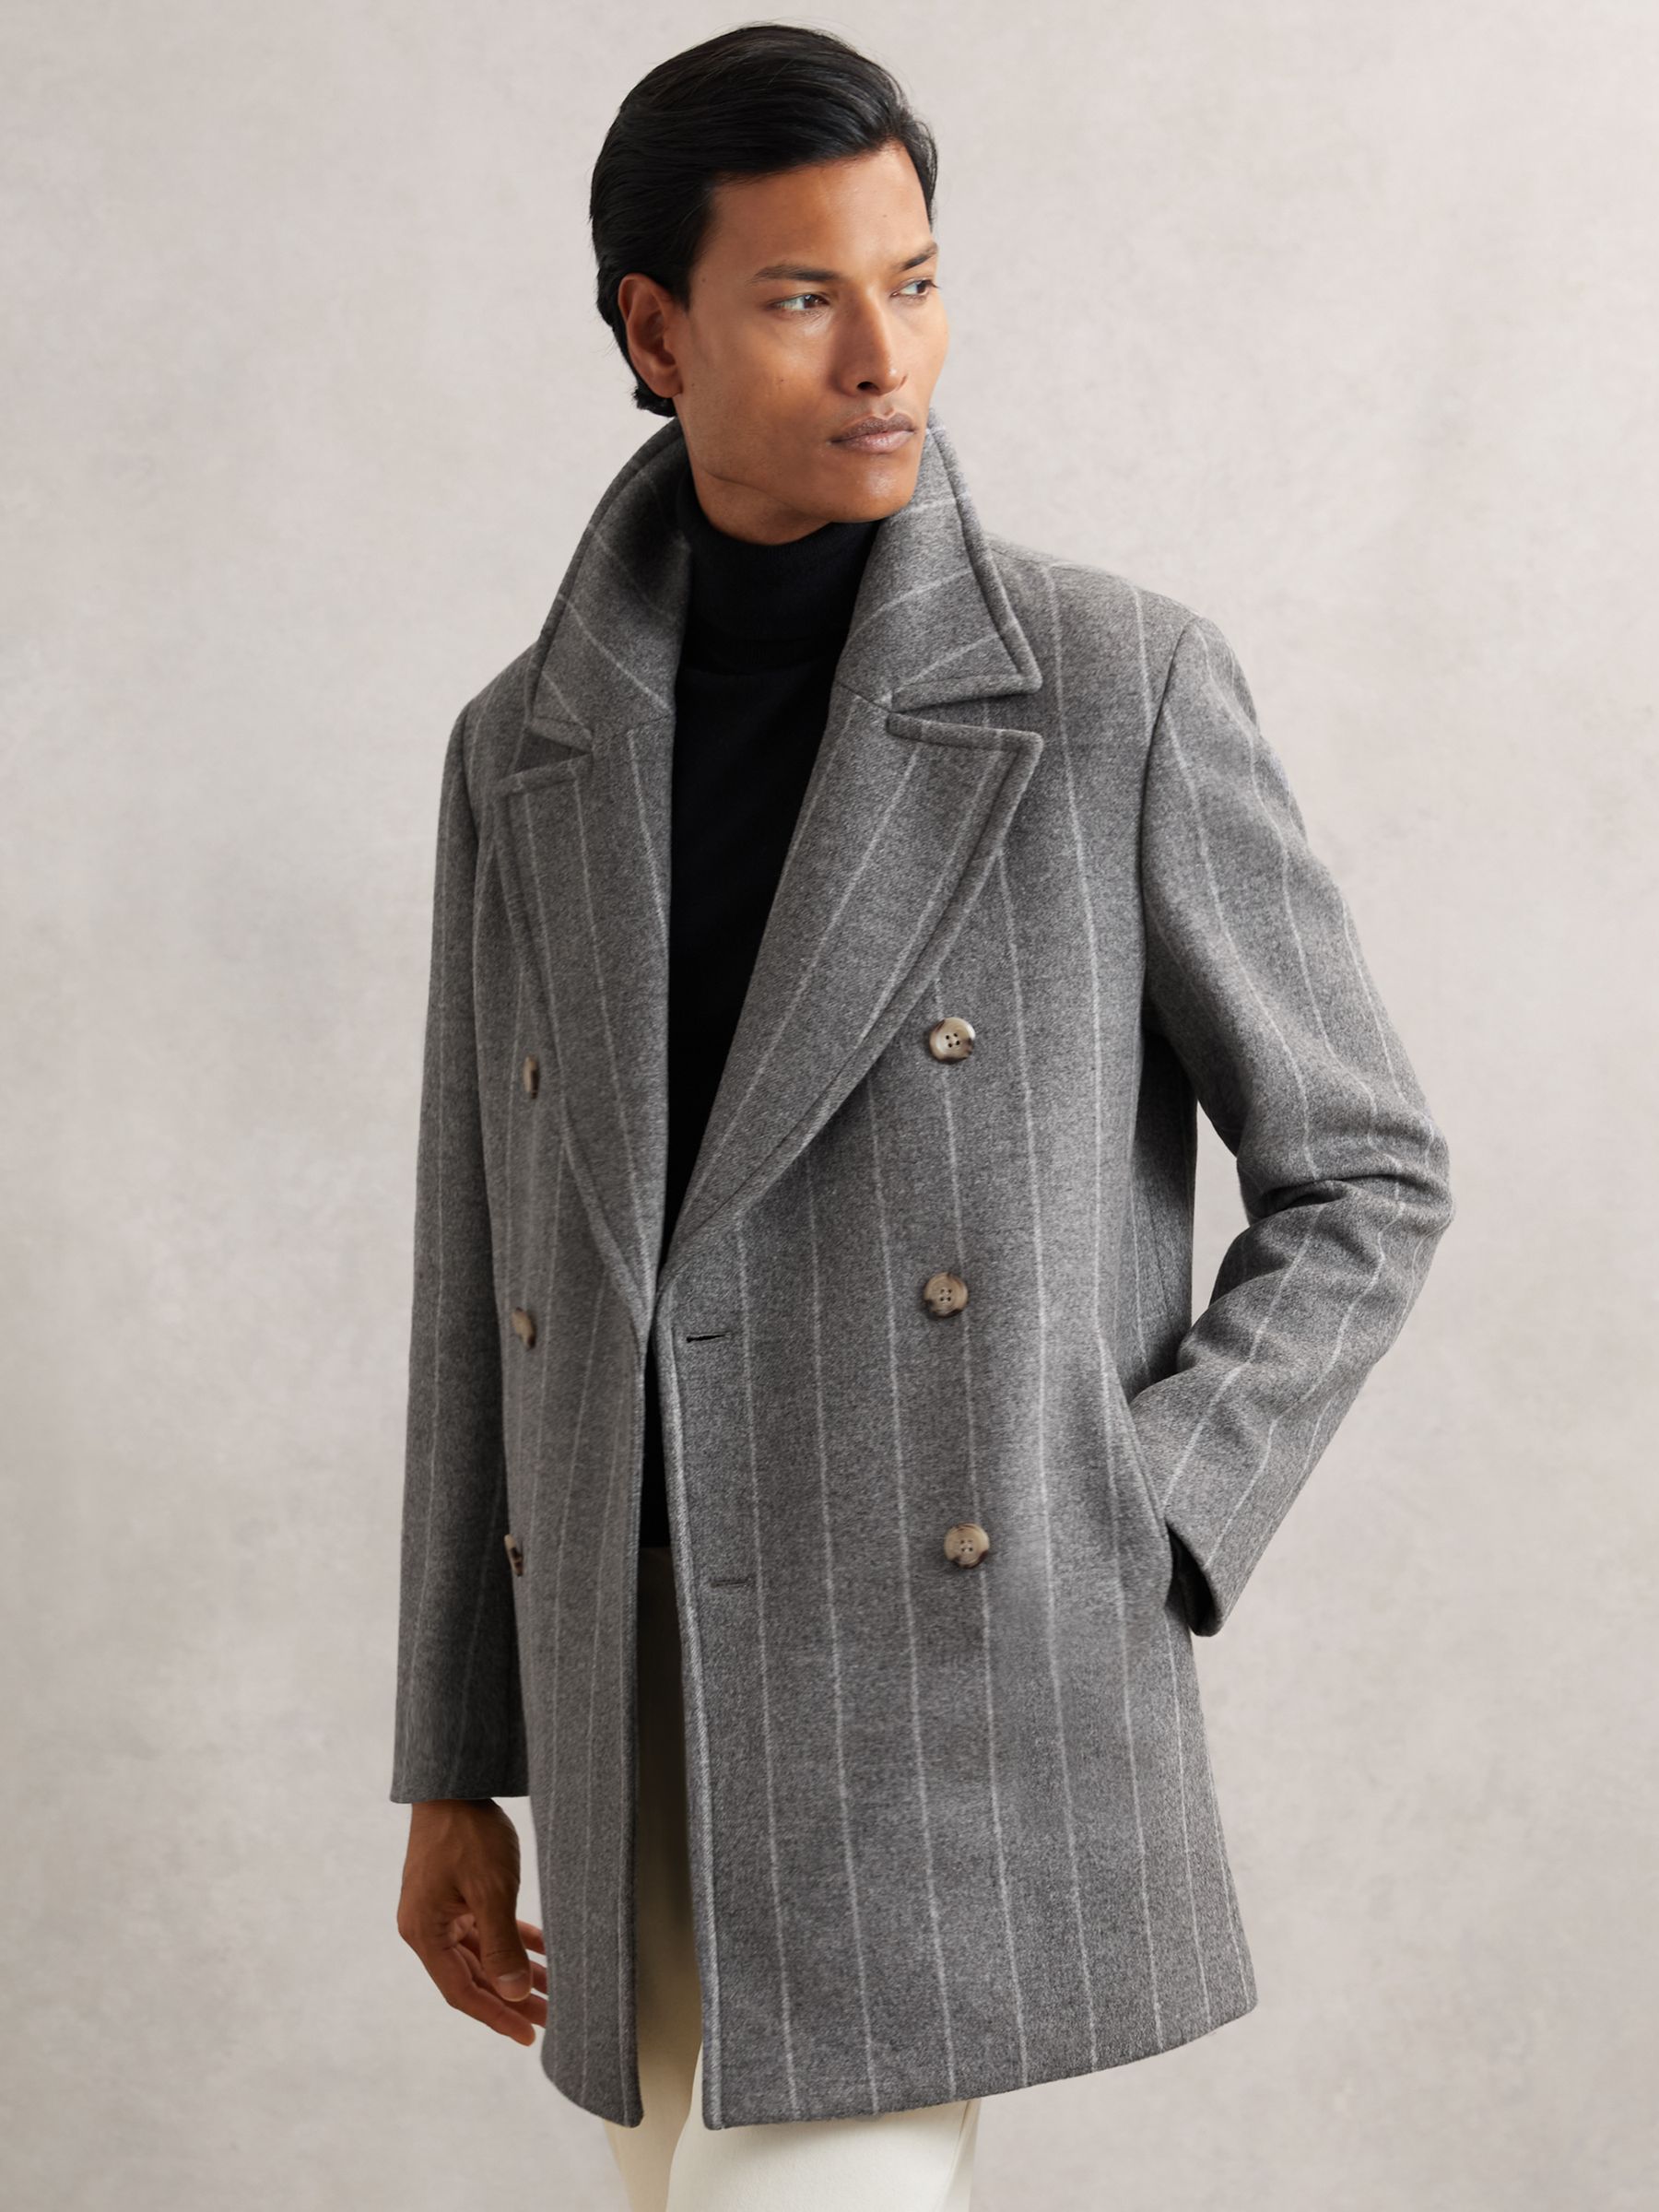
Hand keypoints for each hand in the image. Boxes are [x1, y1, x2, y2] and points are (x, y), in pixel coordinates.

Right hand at [396, 1798, 546, 2046]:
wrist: (453, 1781)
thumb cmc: (467, 1832)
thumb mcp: (491, 1889)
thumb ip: (501, 1943)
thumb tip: (512, 1994)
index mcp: (425, 1934)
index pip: (462, 1992)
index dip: (496, 2016)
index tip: (529, 2035)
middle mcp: (428, 1928)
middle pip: (473, 1977)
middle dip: (513, 1998)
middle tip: (553, 2018)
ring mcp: (441, 1911)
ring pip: (483, 1955)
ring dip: (516, 1971)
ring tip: (555, 1990)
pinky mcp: (455, 1895)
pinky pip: (486, 1928)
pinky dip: (513, 1940)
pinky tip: (545, 1951)